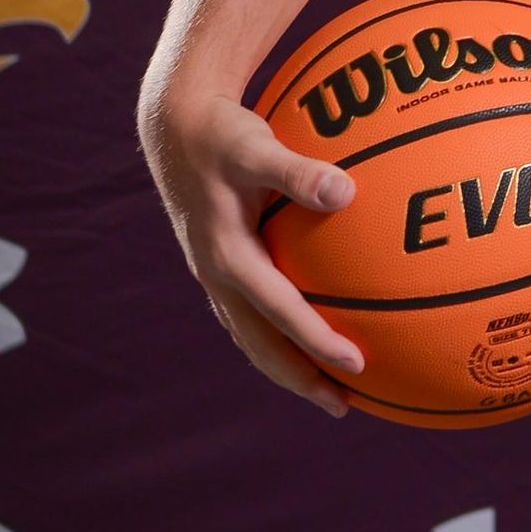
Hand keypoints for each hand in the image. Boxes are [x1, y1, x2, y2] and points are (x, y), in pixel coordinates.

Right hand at [139, 84, 364, 418]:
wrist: (173, 126)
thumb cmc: (221, 133)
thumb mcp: (256, 146)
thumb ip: (298, 171)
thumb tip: (347, 192)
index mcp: (226, 256)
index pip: (279, 312)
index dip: (317, 342)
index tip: (357, 365)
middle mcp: (217, 276)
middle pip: (260, 344)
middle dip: (301, 378)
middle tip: (344, 405)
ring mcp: (215, 274)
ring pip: (252, 336)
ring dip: (288, 365)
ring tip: (329, 388)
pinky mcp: (219, 265)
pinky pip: (251, 314)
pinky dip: (278, 334)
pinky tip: (306, 334)